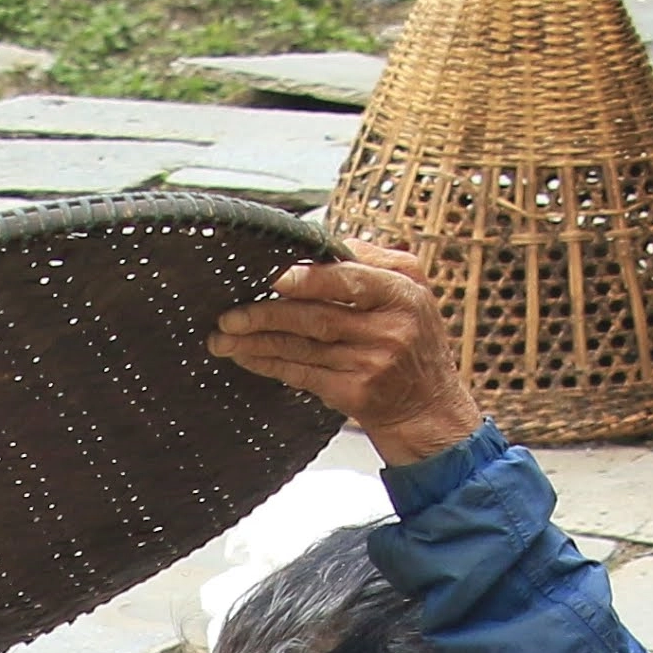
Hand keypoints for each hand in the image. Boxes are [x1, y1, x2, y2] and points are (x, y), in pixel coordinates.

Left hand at [212, 238, 485, 466]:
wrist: (429, 409)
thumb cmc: (413, 343)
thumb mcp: (410, 292)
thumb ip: (370, 263)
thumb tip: (318, 243)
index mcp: (402, 290)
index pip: (349, 278)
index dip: (309, 278)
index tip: (273, 276)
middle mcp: (390, 326)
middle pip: (318, 316)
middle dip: (268, 313)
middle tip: (229, 312)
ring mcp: (373, 362)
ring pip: (303, 347)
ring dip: (258, 341)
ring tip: (223, 335)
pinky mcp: (356, 393)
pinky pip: (302, 374)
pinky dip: (270, 364)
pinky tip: (246, 357)